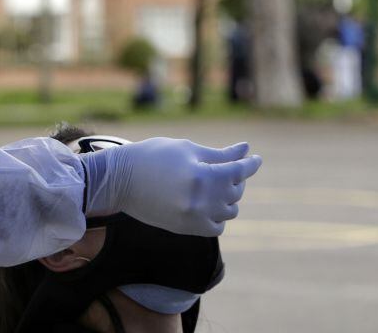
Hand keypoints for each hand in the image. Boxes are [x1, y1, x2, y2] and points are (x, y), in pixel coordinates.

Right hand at [80, 138, 261, 236]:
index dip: (251, 164)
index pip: (238, 171)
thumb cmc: (153, 156)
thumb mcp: (187, 149)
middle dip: (236, 177)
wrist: (120, 180)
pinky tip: (209, 203)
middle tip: (227, 167)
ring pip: (229, 211)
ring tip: (217, 185)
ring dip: (229, 197)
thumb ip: (219, 154)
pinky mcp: (186, 229)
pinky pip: (216, 228)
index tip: (256, 159)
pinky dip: (218, 216)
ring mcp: (194, 218)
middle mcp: (201, 201)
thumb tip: (246, 150)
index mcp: (202, 176)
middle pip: (235, 191)